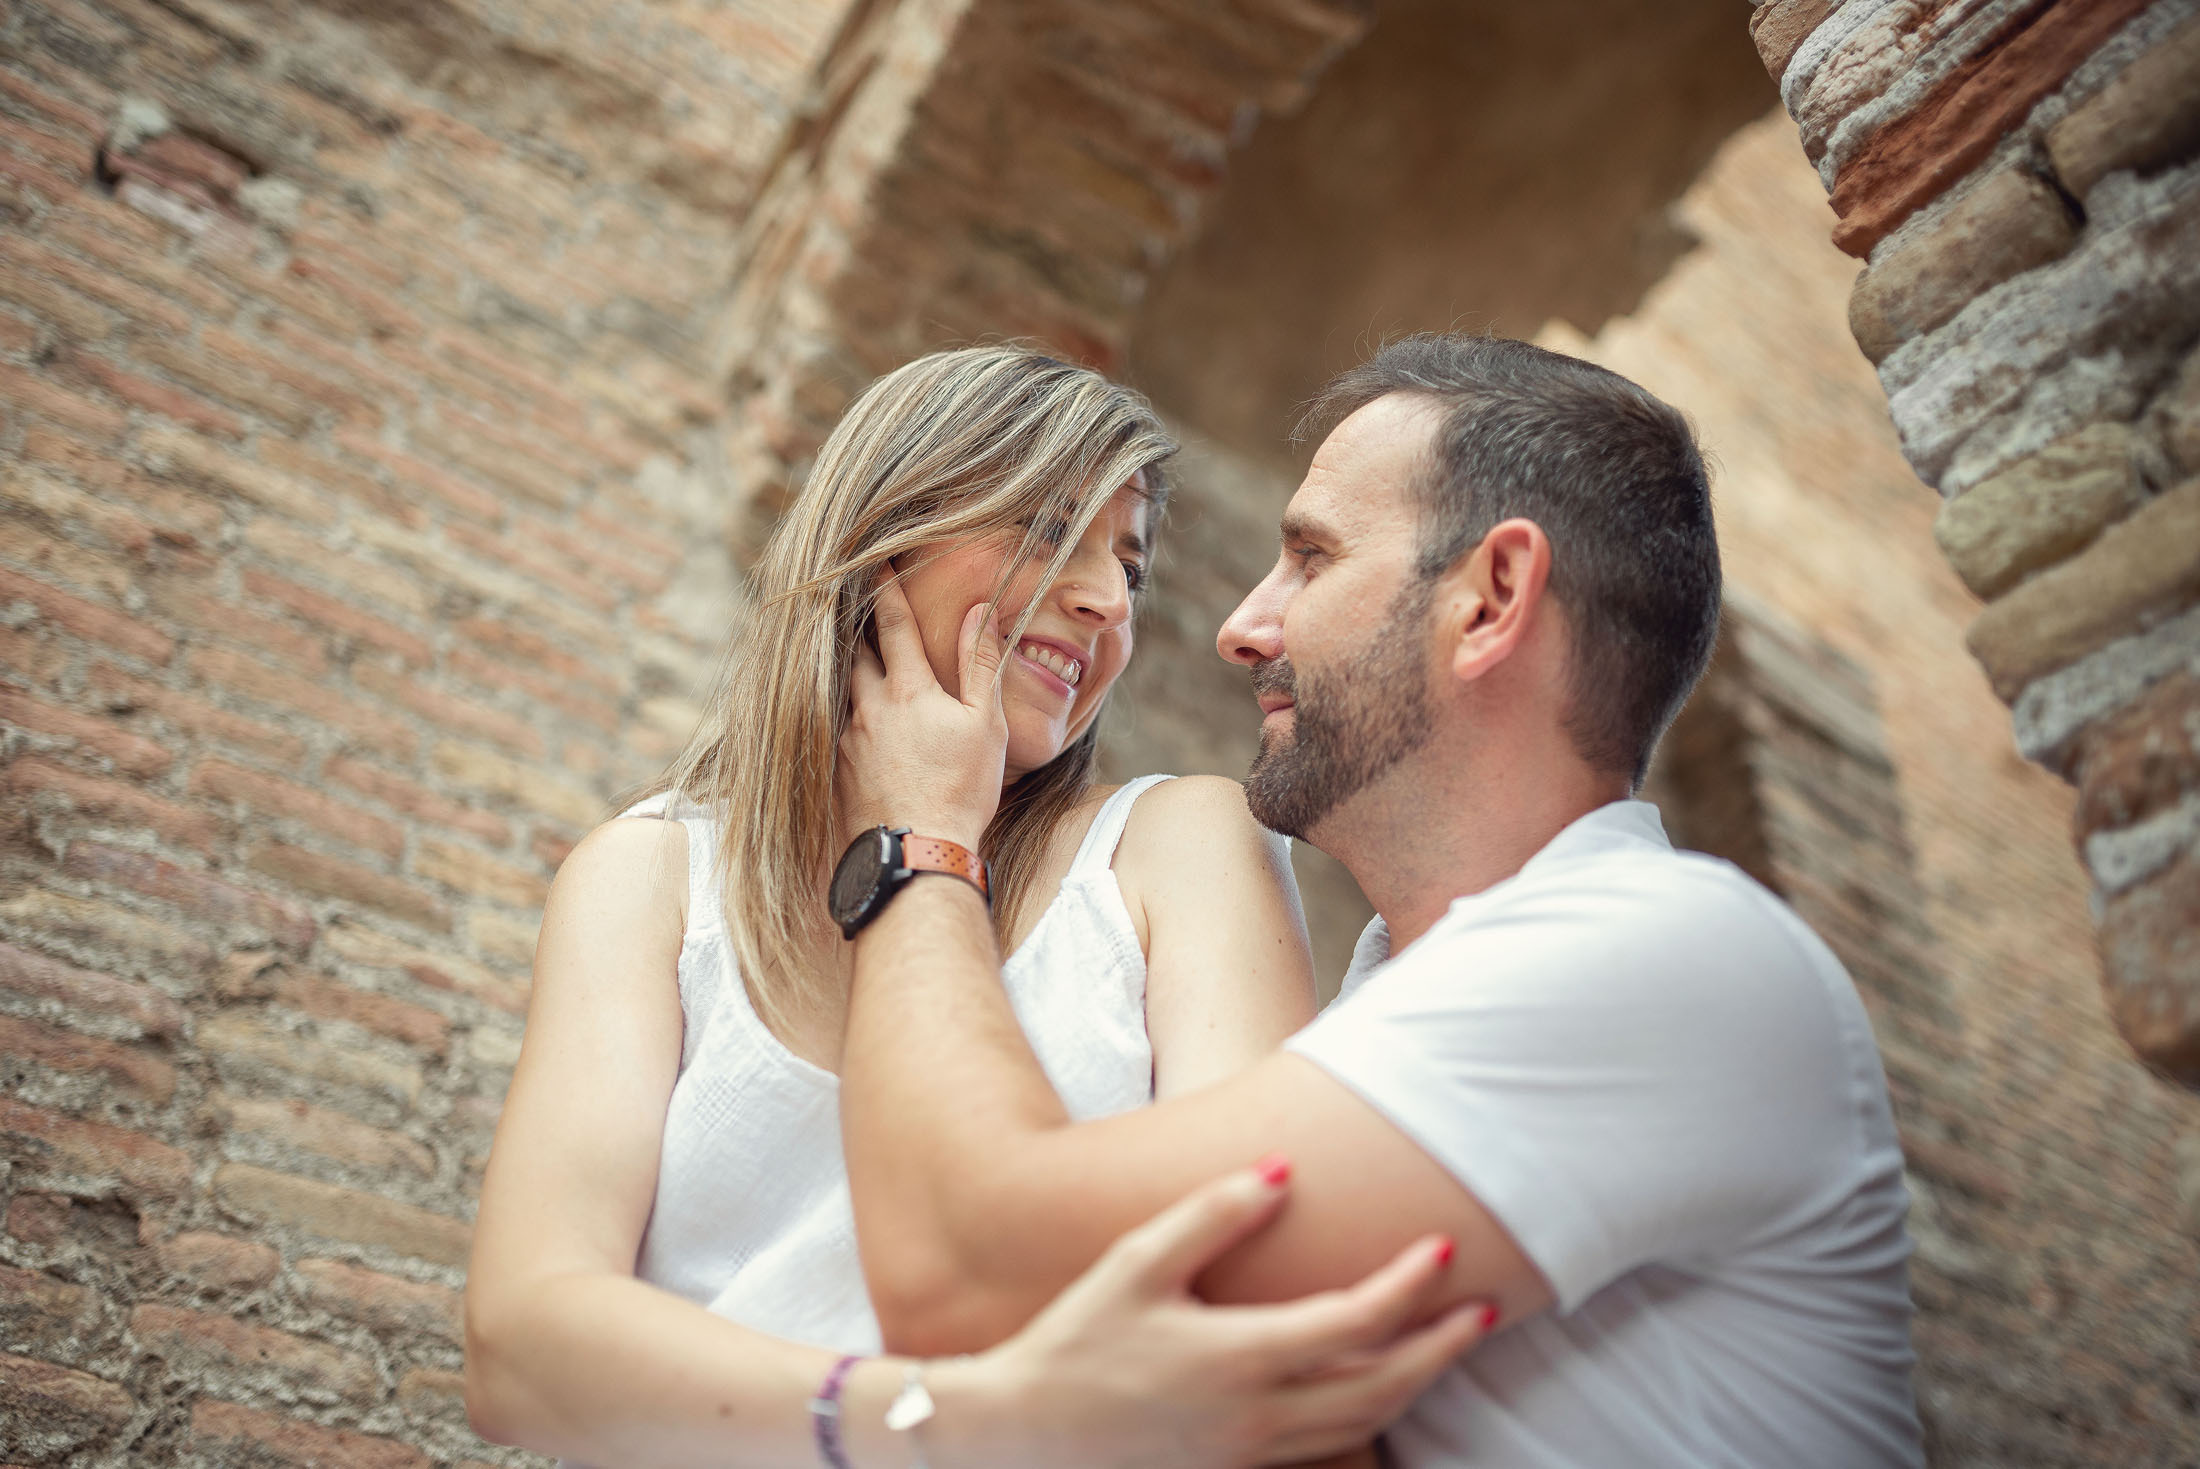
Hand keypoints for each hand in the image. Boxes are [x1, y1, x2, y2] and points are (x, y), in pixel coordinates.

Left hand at [839, 576, 1008, 849]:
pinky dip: (847, 712)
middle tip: (854, 602)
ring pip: (842, 688)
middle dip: (857, 625)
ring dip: (849, 668)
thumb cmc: (961, 789)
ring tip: (856, 658)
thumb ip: (981, 664)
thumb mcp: (986, 725)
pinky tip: (858, 721)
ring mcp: (847, 738)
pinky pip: (836, 726)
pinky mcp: (836, 768)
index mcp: (909, 690)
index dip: (886, 588)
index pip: (893, 624)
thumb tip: (980, 612)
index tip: (876, 561)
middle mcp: (869, 706)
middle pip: (855, 650)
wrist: (916, 852)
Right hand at [931, 1163, 1489, 1468]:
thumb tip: (1281, 1171)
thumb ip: (1213, 1214)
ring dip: (1414, 1386)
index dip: (1409, 1285)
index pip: (1355, 1321)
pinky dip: (1366, 1427)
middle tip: (1482, 1309)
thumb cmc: (1075, 1342)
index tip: (1442, 1248)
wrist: (1023, 1438)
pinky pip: (1326, 1457)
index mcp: (1239, 1357)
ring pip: (1363, 1428)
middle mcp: (1257, 1416)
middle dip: (1441, 1347)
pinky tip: (1374, 1397)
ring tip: (1442, 1345)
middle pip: (1383, 1387)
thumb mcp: (1137, 1263)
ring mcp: (1251, 1456)